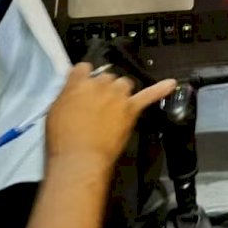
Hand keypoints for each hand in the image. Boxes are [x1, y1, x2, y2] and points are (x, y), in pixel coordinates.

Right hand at [46, 62, 176, 170]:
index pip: (83, 68)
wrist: (80, 159)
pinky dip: (161, 89)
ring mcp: (118, 96)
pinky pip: (149, 95)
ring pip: (124, 83)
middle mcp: (100, 84)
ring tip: (115, 107)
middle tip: (97, 107)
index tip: (84, 85)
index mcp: (78, 83)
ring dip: (121, 92)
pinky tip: (172, 83)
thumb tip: (75, 89)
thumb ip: (68, 95)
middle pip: (106, 77)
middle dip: (103, 88)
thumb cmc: (62, 139)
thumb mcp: (55, 111)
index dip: (84, 77)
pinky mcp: (131, 109)